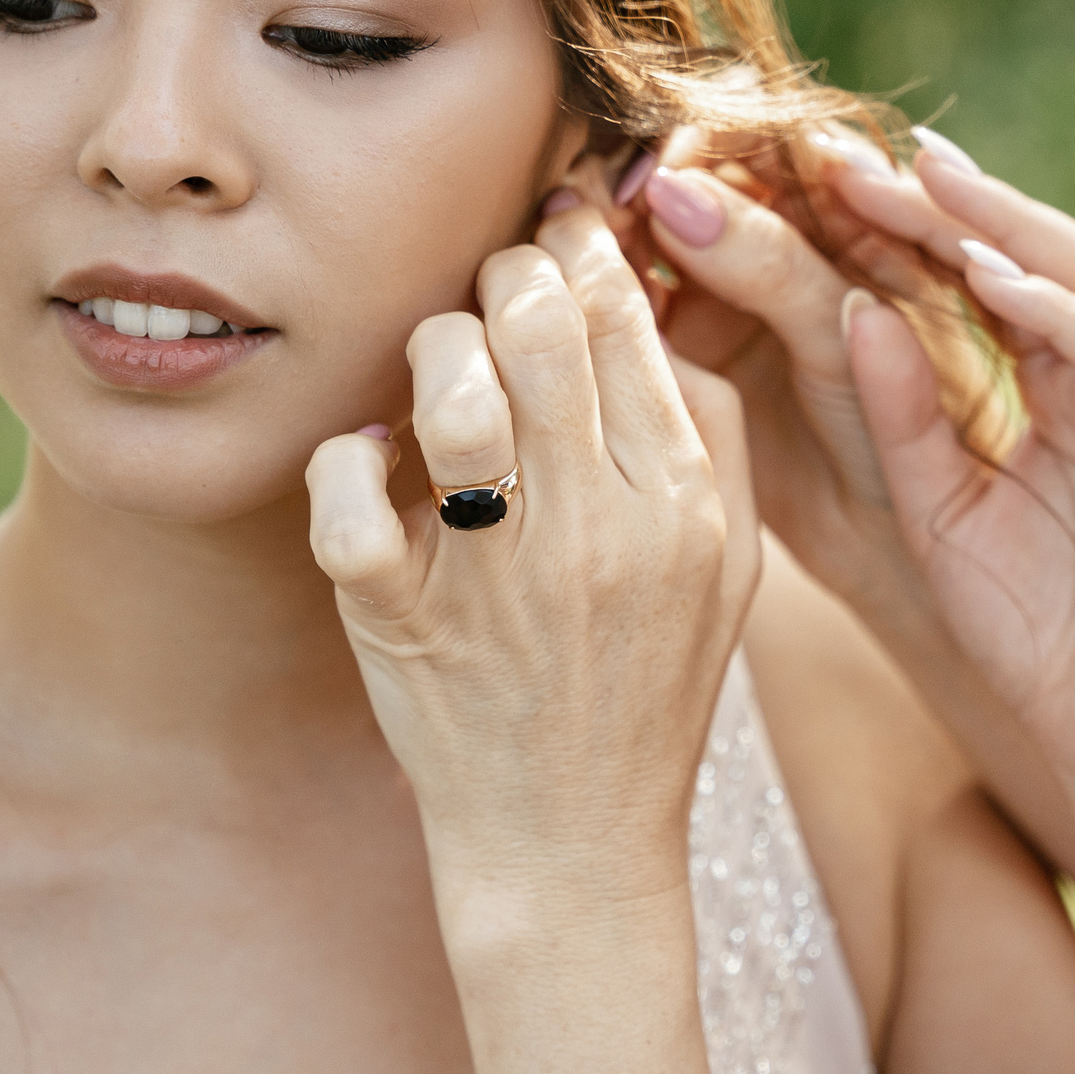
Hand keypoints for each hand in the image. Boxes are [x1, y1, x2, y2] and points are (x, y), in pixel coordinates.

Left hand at [302, 202, 758, 930]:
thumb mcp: (728, 567)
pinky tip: (370, 466)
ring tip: (437, 372)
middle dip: (505, 274)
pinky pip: (349, 499)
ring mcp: (495, 578)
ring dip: (432, 350)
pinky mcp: (402, 621)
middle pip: (537, 325)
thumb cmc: (646, 689)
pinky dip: (345, 462)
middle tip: (492, 283)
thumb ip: (711, 436)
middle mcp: (596, 530)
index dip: (578, 247)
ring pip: (449, 389)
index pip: (623, 320)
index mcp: (679, 504)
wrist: (574, 845)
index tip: (554, 228)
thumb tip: (646, 310)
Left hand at [644, 132, 1074, 821]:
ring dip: (1006, 226)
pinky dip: (1060, 313)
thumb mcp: (934, 510)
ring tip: (922, 183)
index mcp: (1049, 388)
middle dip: (945, 203)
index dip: (900, 228)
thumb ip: (900, 415)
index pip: (975, 281)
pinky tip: (993, 278)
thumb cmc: (1026, 634)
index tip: (809, 182)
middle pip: (1031, 257)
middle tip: (849, 153)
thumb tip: (851, 310)